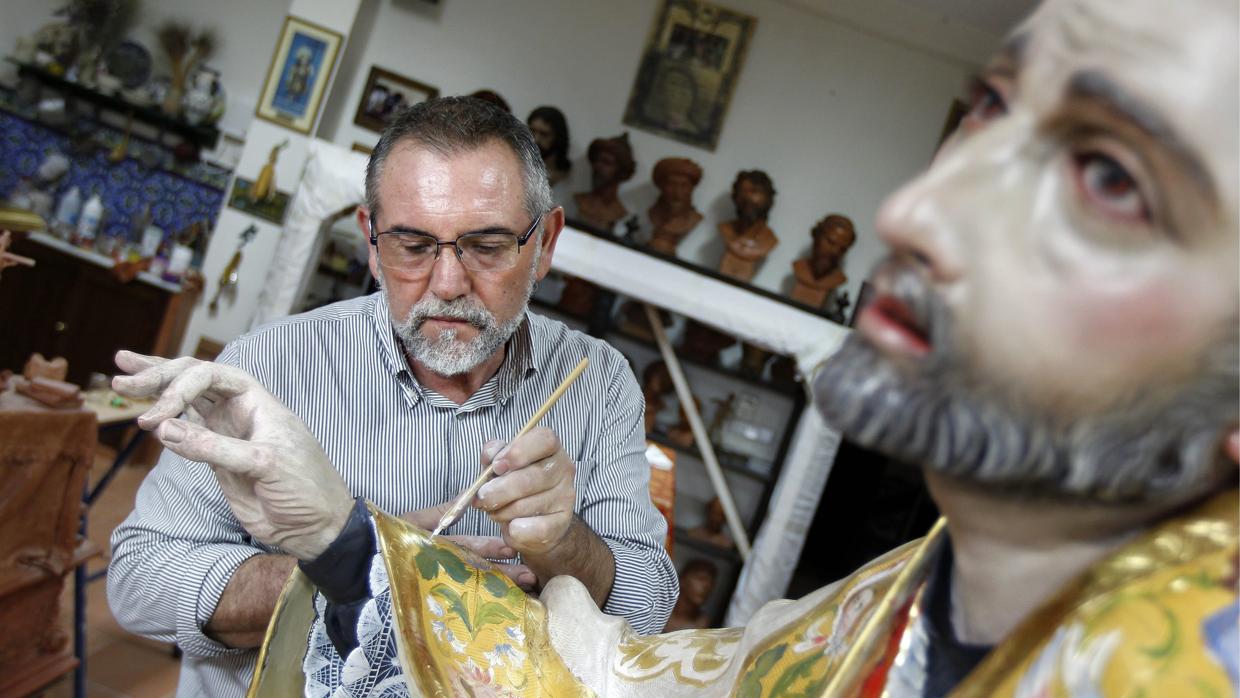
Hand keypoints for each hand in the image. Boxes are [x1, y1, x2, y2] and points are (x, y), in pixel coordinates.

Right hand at [112, 350, 353, 560]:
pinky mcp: (216, 459)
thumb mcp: (266, 463)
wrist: (315, 526)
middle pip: (195, 381)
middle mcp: (240, 413)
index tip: (161, 413)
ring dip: (156, 393)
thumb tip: (164, 430)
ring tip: (122, 382)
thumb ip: (215, 448)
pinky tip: (148, 419)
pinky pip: (186, 435)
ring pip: (186, 404)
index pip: (215, 375)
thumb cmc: (305, 486)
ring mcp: (226, 435)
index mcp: (258, 403)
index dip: (184, 383)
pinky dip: (166, 426)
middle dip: (159, 376)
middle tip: (122, 377)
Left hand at [400, 502, 537, 589]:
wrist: (367, 561)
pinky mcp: (437, 595)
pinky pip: (463, 596)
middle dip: (505, 571)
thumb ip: (442, 512)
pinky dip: (482, 598)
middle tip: (529, 574)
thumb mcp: (417, 521)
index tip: (512, 548)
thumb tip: (467, 498)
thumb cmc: (389, 539)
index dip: (492, 547)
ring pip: (476, 583)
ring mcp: (442, 582)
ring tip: (525, 583)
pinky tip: (502, 600)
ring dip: (500, 584)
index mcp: (442, 548)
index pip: (473, 547)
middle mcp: (445, 567)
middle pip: (480, 568)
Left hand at [472, 428, 575, 556]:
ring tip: (495, 511)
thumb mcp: (500, 464)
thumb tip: (491, 457)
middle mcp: (563, 469)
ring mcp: (565, 496)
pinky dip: (517, 530)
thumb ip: (493, 454)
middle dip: (498, 491)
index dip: (518, 451)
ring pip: (527, 505)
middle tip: (482, 498)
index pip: (544, 439)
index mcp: (549, 448)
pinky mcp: (562, 522)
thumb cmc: (514, 486)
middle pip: (531, 477)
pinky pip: (537, 528)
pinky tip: (511, 527)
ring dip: (502, 511)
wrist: (532, 521)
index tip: (496, 466)